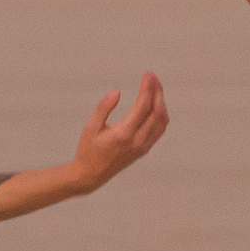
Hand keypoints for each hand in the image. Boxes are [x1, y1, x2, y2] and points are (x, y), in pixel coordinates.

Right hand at [70, 73, 168, 190]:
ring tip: (155, 87)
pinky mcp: (144, 149)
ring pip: (161, 121)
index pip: (143, 107)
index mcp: (123, 134)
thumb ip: (103, 108)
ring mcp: (143, 147)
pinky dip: (161, 114)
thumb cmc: (88, 148)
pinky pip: (159, 130)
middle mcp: (137, 141)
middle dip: (157, 91)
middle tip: (152, 76)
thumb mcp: (90, 126)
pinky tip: (156, 103)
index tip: (147, 75)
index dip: (147, 89)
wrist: (91, 175)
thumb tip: (117, 91)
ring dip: (161, 102)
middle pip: (156, 112)